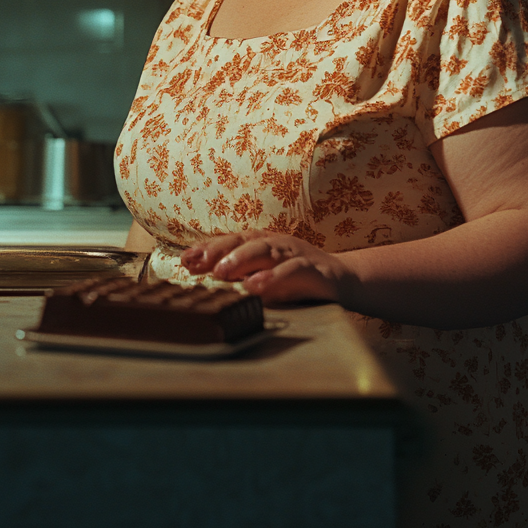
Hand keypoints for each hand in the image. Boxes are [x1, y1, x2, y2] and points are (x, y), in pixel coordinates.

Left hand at [181, 230, 353, 305]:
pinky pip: (291, 270)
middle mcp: (277, 244)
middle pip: (245, 241)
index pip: (232, 241)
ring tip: (221, 271)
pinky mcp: (312, 269)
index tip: (185, 259)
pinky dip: (272, 277)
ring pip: (265, 251)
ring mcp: (295, 254)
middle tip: (198, 263)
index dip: (209, 248)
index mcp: (263, 243)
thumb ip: (239, 276)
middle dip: (220, 251)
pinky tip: (256, 286)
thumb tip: (203, 277)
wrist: (342, 280)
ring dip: (242, 259)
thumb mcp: (264, 276)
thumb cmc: (296, 279)